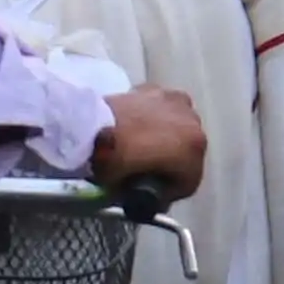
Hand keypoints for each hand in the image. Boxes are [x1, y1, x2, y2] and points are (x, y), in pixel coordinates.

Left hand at [85, 85, 212, 209]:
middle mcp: (193, 122)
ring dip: (164, 137)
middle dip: (169, 162)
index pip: (188, 181)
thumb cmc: (114, 161)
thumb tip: (143, 195)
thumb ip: (144, 195)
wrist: (89, 125)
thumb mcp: (129, 191)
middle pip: (186, 151)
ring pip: (177, 127)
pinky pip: (159, 110)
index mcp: (194, 149)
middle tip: (146, 170)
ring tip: (140, 145)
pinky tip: (133, 126)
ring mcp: (175, 101)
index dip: (169, 193)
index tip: (151, 195)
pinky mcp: (154, 88)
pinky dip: (151, 119)